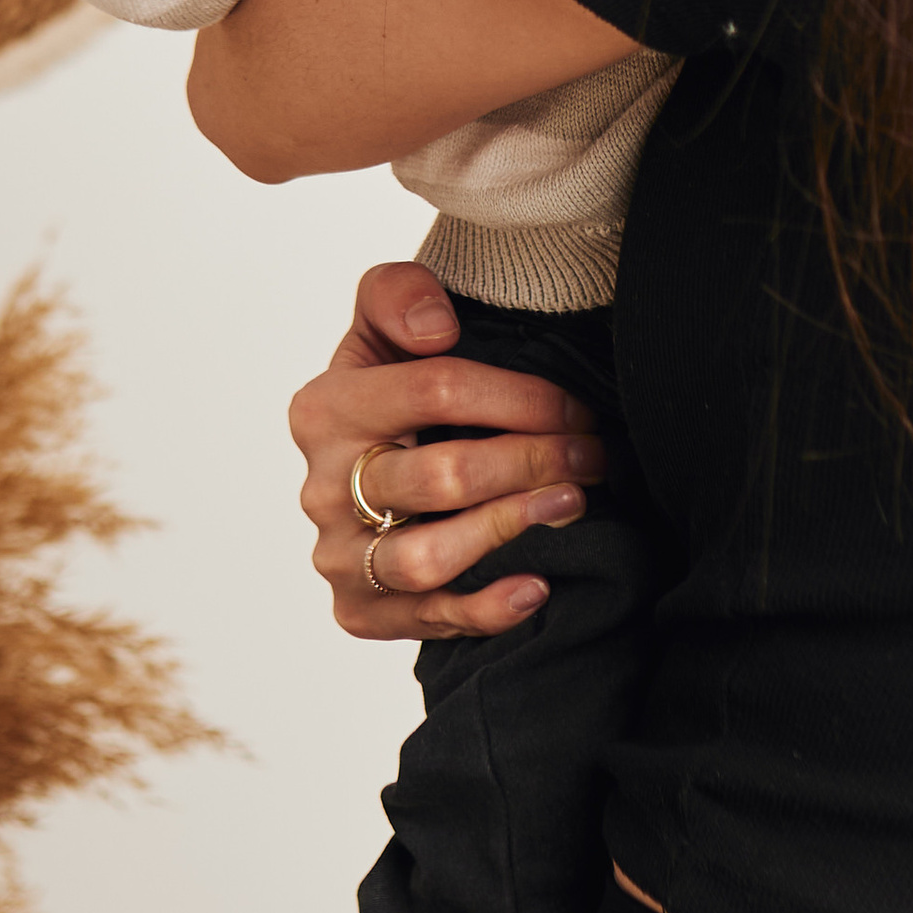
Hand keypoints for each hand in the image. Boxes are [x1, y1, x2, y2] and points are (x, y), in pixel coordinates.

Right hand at [287, 265, 609, 640]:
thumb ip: (398, 292)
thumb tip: (435, 330)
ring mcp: (338, 555)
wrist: (373, 458)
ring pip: (427, 557)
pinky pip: (424, 620)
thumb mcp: (386, 317)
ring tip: (571, 502)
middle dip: (532, 462)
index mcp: (325, 408)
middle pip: (441, 478)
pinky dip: (485, 611)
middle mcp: (322, 487)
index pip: (435, 391)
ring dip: (512, 528)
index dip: (521, 398)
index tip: (577, 407)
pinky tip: (537, 588)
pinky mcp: (359, 609)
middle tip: (590, 455)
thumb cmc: (395, 386)